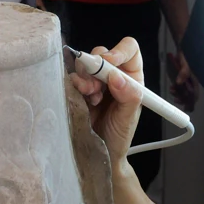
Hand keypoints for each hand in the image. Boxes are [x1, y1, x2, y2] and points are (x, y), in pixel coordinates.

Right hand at [69, 38, 144, 170]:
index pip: (129, 50)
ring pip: (85, 64)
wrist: (100, 153)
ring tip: (92, 99)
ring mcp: (94, 81)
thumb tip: (117, 77)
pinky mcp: (78, 89)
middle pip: (102, 53)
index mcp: (131, 77)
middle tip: (95, 88)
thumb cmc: (119, 136)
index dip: (119, 51)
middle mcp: (113, 75)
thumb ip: (128, 97)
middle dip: (97, 68)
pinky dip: (75, 87)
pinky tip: (83, 101)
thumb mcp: (128, 118)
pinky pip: (72, 78)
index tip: (109, 62)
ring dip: (86, 80)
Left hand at [166, 51, 197, 111]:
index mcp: (195, 80)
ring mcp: (187, 80)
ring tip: (172, 92)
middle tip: (176, 99)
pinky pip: (180, 87)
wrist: (182, 49)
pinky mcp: (182, 78)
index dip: (191, 101)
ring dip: (178, 94)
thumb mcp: (185, 64)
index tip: (186, 106)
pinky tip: (171, 88)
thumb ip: (183, 72)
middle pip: (189, 95)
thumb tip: (178, 82)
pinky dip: (175, 89)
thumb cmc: (185, 56)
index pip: (195, 94)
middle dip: (183, 98)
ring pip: (184, 92)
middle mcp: (192, 81)